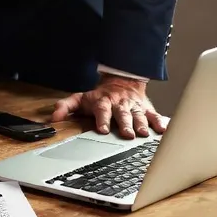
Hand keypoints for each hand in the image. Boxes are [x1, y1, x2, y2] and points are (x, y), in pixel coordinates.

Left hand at [50, 75, 166, 139]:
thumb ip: (66, 107)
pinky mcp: (146, 109)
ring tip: (143, 134)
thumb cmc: (99, 96)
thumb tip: (53, 117)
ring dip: (141, 124)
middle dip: (125, 124)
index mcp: (103, 103)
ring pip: (139, 115)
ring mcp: (134, 107)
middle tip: (127, 134)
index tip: (102, 129)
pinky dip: (159, 122)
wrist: (122, 81)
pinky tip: (163, 129)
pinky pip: (154, 115)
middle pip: (122, 115)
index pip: (102, 111)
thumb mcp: (80, 99)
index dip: (102, 120)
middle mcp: (119, 105)